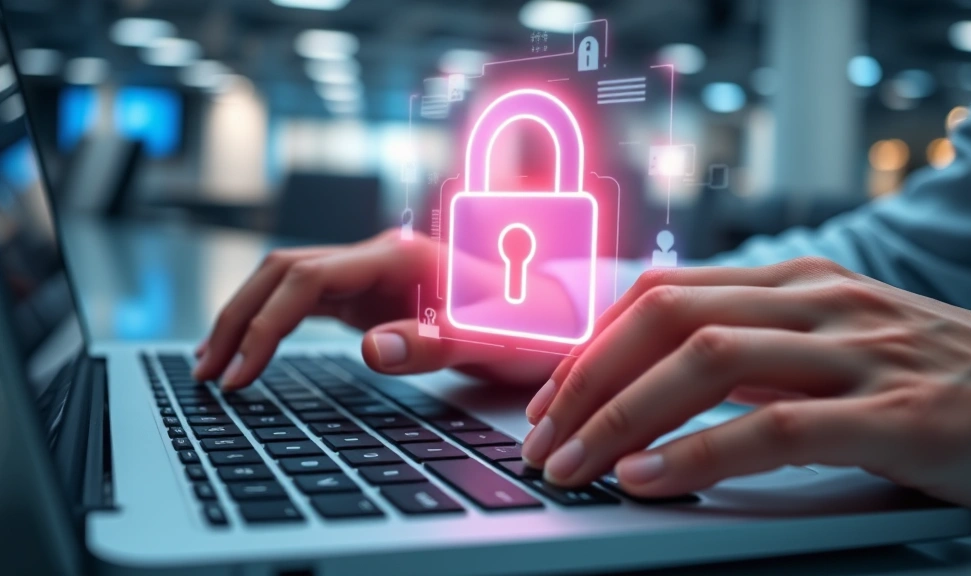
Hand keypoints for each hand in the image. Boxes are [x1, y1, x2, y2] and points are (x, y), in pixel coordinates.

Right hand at [192, 229, 571, 390]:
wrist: (549, 316)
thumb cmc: (526, 325)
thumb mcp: (490, 340)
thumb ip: (434, 344)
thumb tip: (372, 350)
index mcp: (398, 256)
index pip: (307, 279)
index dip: (265, 324)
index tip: (241, 370)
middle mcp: (376, 256)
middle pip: (283, 272)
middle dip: (239, 318)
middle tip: (208, 372)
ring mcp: (370, 274)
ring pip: (287, 283)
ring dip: (248, 318)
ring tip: (214, 366)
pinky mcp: (369, 295)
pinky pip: (306, 302)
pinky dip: (273, 325)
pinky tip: (252, 352)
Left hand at [521, 257, 970, 528]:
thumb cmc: (947, 385)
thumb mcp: (841, 351)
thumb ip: (764, 357)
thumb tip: (670, 386)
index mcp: (801, 282)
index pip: (666, 293)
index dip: (593, 343)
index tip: (548, 395)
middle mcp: (822, 300)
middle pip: (669, 316)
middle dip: (587, 378)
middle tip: (539, 436)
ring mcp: (862, 351)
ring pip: (709, 359)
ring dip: (621, 414)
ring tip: (571, 463)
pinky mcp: (900, 416)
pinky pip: (777, 427)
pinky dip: (700, 452)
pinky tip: (649, 479)